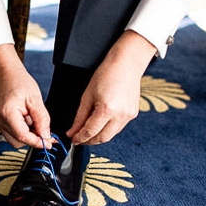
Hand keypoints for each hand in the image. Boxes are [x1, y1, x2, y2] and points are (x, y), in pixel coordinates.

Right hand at [0, 44, 50, 147]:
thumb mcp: (35, 98)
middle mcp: (0, 121)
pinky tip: (29, 122)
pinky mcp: (1, 122)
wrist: (7, 74)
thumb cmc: (19, 82)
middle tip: (46, 131)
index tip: (49, 143)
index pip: (23, 136)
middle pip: (19, 141)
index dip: (37, 142)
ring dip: (28, 136)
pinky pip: (13, 133)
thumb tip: (46, 135)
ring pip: (16, 140)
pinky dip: (23, 131)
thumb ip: (42, 119)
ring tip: (35, 122)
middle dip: (33, 139)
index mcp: (8, 114)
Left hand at [67, 31, 155, 145]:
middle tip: (79, 139)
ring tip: (88, 132)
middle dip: (88, 141)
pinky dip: (108, 130)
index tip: (73, 139)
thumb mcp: (87, 95)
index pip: (90, 132)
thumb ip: (80, 116)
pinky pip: (118, 128)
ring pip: (111, 135)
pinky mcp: (132, 114)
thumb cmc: (107, 74)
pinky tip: (101, 125)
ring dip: (98, 137)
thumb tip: (73, 131)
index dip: (79, 138)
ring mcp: (128, 116)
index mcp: (106, 109)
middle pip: (102, 138)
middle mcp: (120, 115)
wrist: (126, 64)